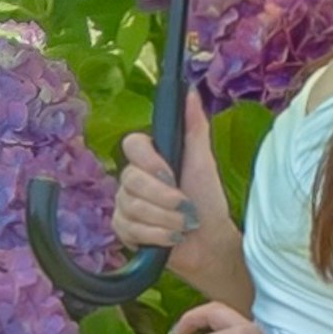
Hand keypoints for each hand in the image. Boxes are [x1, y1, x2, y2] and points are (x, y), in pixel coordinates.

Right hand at [116, 94, 244, 298]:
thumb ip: (194, 125)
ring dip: (165, 219)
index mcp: (150, 159)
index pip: (131, 145)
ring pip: (130, 206)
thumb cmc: (207, 200)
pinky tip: (170, 238)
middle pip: (130, 180)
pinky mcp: (123, 230)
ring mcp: (124, 205)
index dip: (149, 161)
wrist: (209, 242)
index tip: (171, 174)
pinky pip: (129, 229)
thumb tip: (190, 90)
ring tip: (183, 225)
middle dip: (164, 199)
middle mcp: (132, 179)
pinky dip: (156, 235)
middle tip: (186, 207)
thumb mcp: (203, 160)